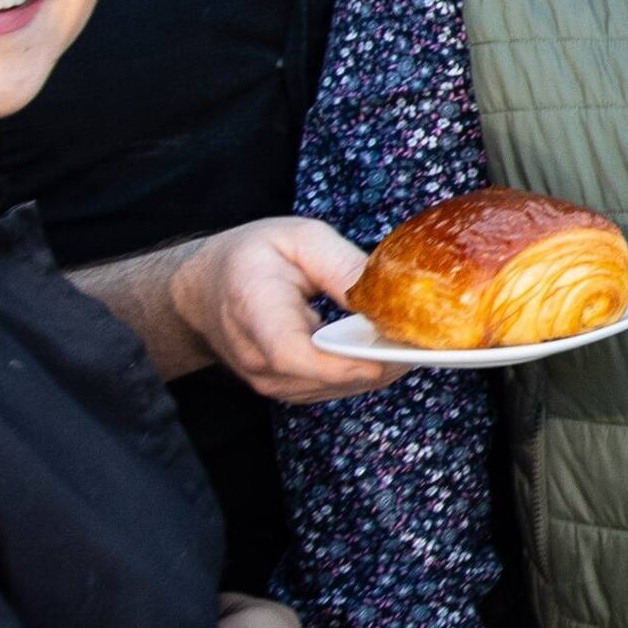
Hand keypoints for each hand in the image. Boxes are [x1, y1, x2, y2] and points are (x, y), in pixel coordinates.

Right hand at [179, 220, 390, 401]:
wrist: (204, 287)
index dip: (341, 363)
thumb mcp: (299, 239)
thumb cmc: (252, 256)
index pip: (292, 353)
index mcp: (254, 309)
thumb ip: (342, 265)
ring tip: (410, 342)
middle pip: (324, 376)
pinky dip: (362, 372)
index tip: (384, 357)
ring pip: (334, 388)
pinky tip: (385, 350)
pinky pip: (331, 388)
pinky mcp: (284, 387)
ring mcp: (267, 379)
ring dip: (375, 370)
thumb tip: (386, 293)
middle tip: (422, 341)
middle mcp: (256, 356)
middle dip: (378, 362)